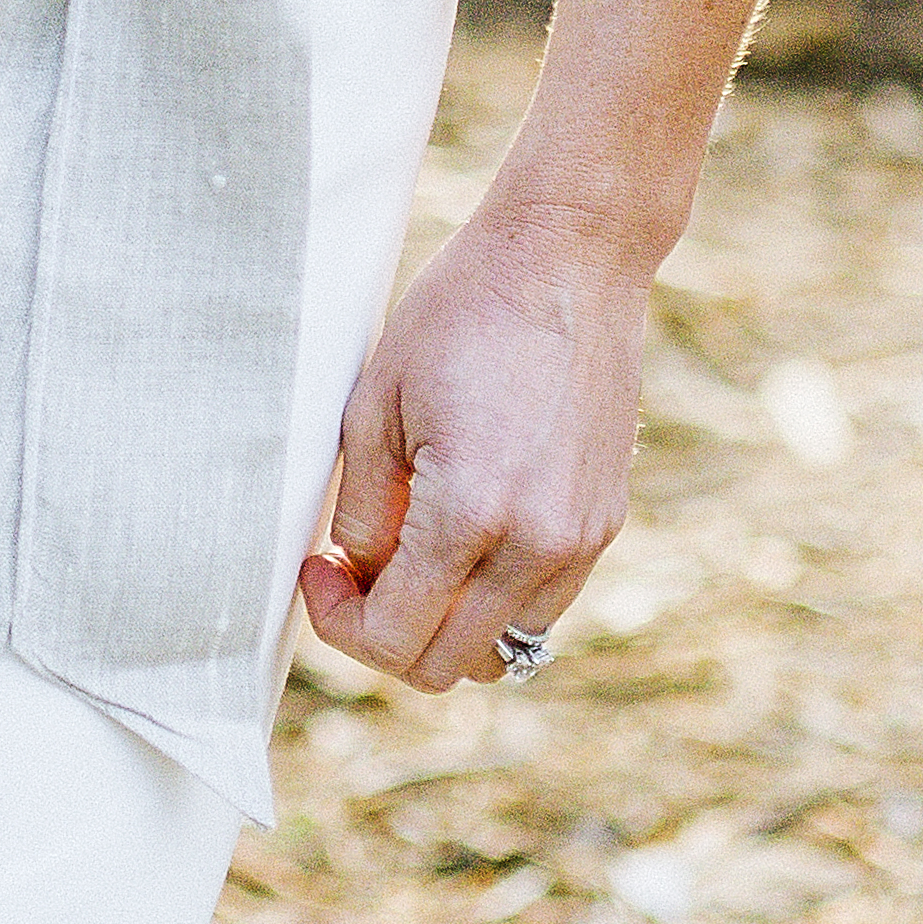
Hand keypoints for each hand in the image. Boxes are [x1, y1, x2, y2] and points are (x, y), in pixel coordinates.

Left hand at [294, 199, 648, 689]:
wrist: (569, 257)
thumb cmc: (463, 311)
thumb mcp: (378, 402)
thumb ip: (364, 508)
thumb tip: (357, 575)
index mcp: (472, 512)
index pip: (395, 636)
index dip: (339, 621)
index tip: (317, 569)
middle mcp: (538, 545)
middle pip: (446, 666)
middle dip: (384, 634)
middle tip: (350, 571)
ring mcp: (582, 540)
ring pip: (500, 650)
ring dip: (442, 625)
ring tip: (406, 553)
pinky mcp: (605, 524)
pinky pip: (541, 606)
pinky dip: (492, 599)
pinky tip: (461, 534)